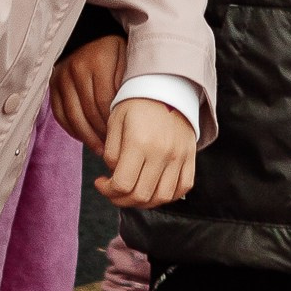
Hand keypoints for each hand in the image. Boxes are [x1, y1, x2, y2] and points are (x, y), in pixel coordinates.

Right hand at [49, 31, 125, 150]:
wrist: (90, 33)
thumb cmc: (115, 51)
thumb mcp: (128, 58)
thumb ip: (128, 83)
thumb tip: (131, 117)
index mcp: (98, 61)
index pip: (105, 102)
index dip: (113, 123)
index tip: (123, 137)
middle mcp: (76, 68)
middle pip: (89, 112)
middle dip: (102, 133)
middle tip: (113, 148)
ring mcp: (61, 76)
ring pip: (73, 116)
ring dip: (87, 137)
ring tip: (100, 148)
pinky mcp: (52, 84)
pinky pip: (60, 113)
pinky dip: (72, 129)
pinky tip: (85, 137)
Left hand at [96, 95, 195, 209]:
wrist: (167, 88)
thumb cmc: (136, 104)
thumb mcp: (115, 121)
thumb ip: (110, 152)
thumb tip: (114, 175)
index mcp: (139, 142)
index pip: (122, 185)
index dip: (107, 191)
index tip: (100, 182)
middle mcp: (162, 153)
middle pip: (141, 196)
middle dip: (121, 200)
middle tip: (113, 191)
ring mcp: (179, 157)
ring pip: (162, 197)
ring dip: (143, 202)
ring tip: (132, 192)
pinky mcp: (190, 157)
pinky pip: (182, 187)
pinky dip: (167, 195)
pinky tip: (153, 189)